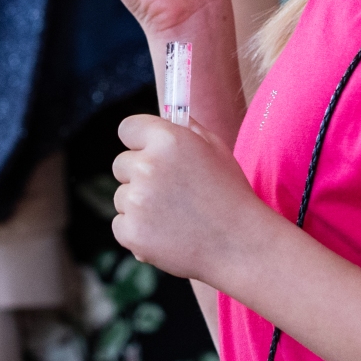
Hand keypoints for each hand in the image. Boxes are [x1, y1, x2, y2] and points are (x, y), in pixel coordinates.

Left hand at [112, 113, 265, 281]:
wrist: (240, 244)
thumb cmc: (230, 194)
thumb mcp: (215, 149)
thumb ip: (185, 129)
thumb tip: (164, 116)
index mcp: (167, 140)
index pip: (127, 129)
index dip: (138, 141)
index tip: (146, 152)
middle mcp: (147, 166)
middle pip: (121, 164)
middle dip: (138, 176)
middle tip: (170, 192)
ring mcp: (136, 200)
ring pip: (121, 197)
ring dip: (139, 205)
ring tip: (174, 216)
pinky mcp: (131, 231)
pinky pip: (120, 225)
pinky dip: (137, 231)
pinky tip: (166, 234)